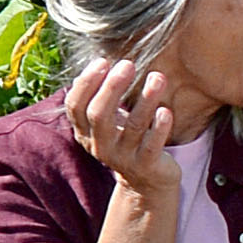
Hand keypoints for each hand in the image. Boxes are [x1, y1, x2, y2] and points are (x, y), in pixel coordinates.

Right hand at [62, 57, 182, 204]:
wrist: (145, 181)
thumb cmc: (125, 140)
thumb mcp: (108, 121)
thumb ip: (100, 96)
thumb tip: (101, 61)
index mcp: (85, 132)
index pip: (76, 106)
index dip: (86, 83)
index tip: (103, 61)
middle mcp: (100, 145)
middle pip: (99, 114)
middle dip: (112, 87)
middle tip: (128, 64)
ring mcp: (123, 157)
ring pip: (133, 127)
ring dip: (145, 100)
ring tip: (157, 77)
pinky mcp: (146, 165)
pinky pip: (152, 145)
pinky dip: (159, 127)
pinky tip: (166, 111)